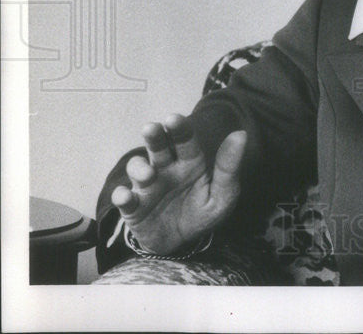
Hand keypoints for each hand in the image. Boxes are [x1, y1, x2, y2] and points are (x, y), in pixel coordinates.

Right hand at [110, 113, 246, 255]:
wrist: (184, 243)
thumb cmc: (204, 211)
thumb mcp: (224, 193)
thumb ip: (229, 166)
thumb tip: (240, 134)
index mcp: (190, 161)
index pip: (184, 139)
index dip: (179, 128)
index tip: (174, 119)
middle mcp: (166, 168)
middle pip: (158, 146)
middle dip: (153, 136)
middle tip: (151, 128)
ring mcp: (148, 186)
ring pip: (137, 168)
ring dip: (139, 168)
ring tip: (148, 174)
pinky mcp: (134, 207)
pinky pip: (124, 199)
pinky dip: (122, 196)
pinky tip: (125, 196)